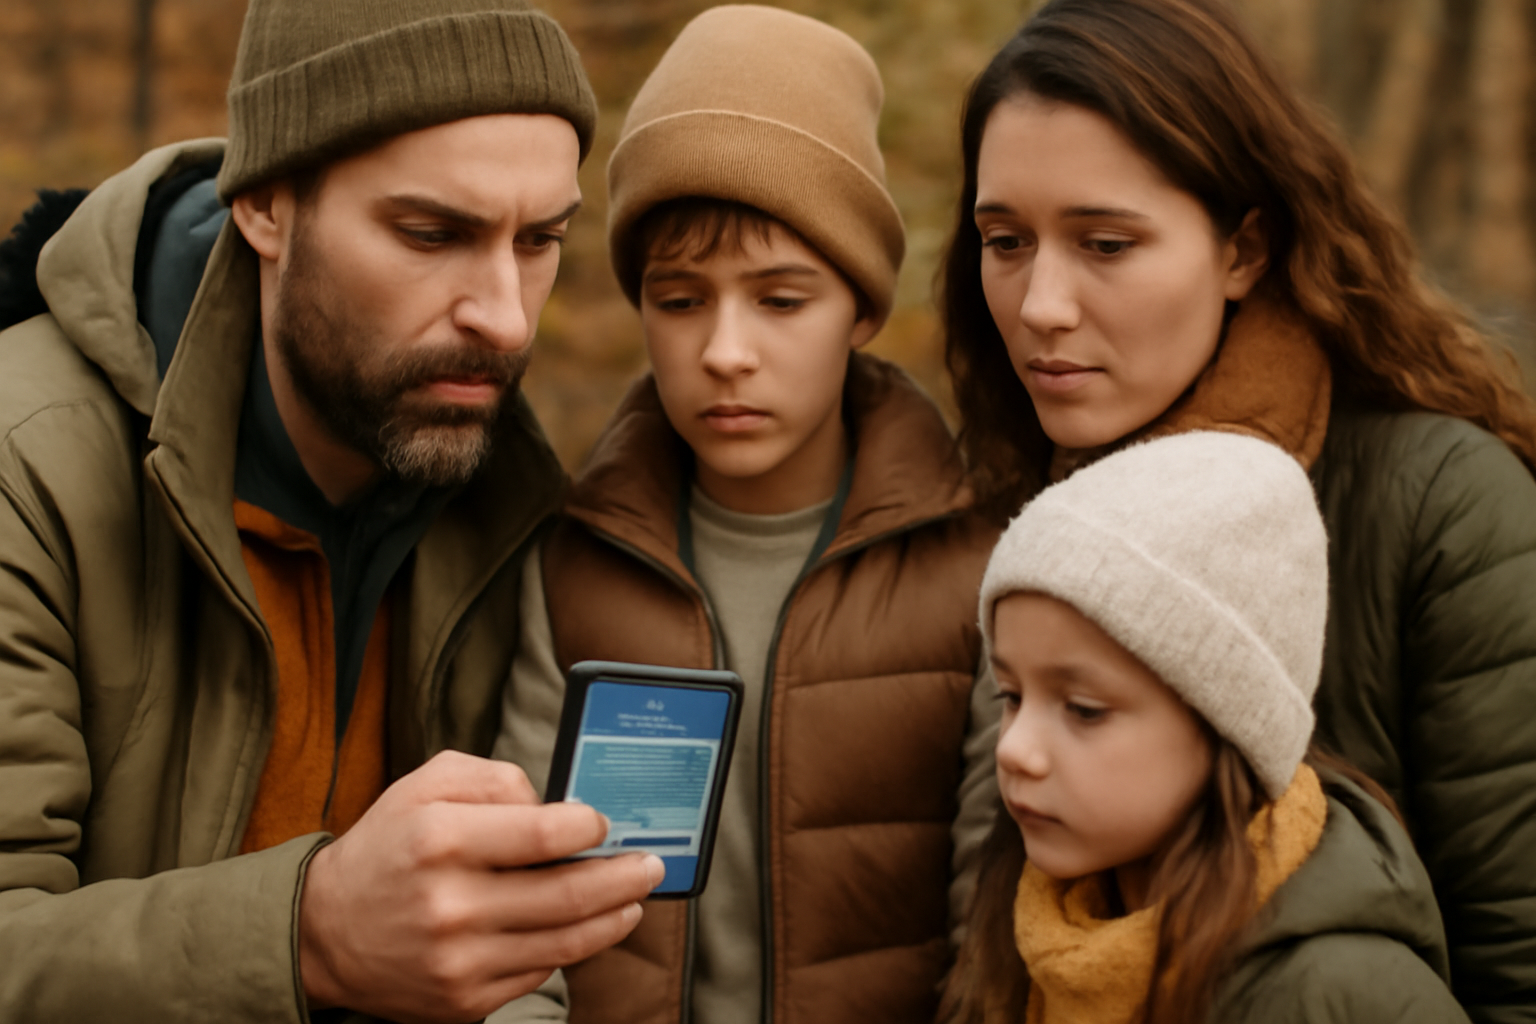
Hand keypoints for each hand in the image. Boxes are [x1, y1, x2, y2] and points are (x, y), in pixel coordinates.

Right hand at [297, 750, 662, 1023]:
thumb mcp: (426, 784)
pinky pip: (539, 971)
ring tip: (634, 897)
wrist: (325, 930)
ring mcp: (458, 959)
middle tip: (651, 865)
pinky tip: (587, 927)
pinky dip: (571, 947)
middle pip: (568, 894)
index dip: (590, 828)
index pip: (545, 834)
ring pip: (565, 941)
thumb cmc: (389, 846)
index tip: (606, 824)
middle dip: (624, 877)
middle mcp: (450, 904)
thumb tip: (556, 802)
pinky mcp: (463, 998)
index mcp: (441, 839)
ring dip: (613, 917)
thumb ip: (495, 780)